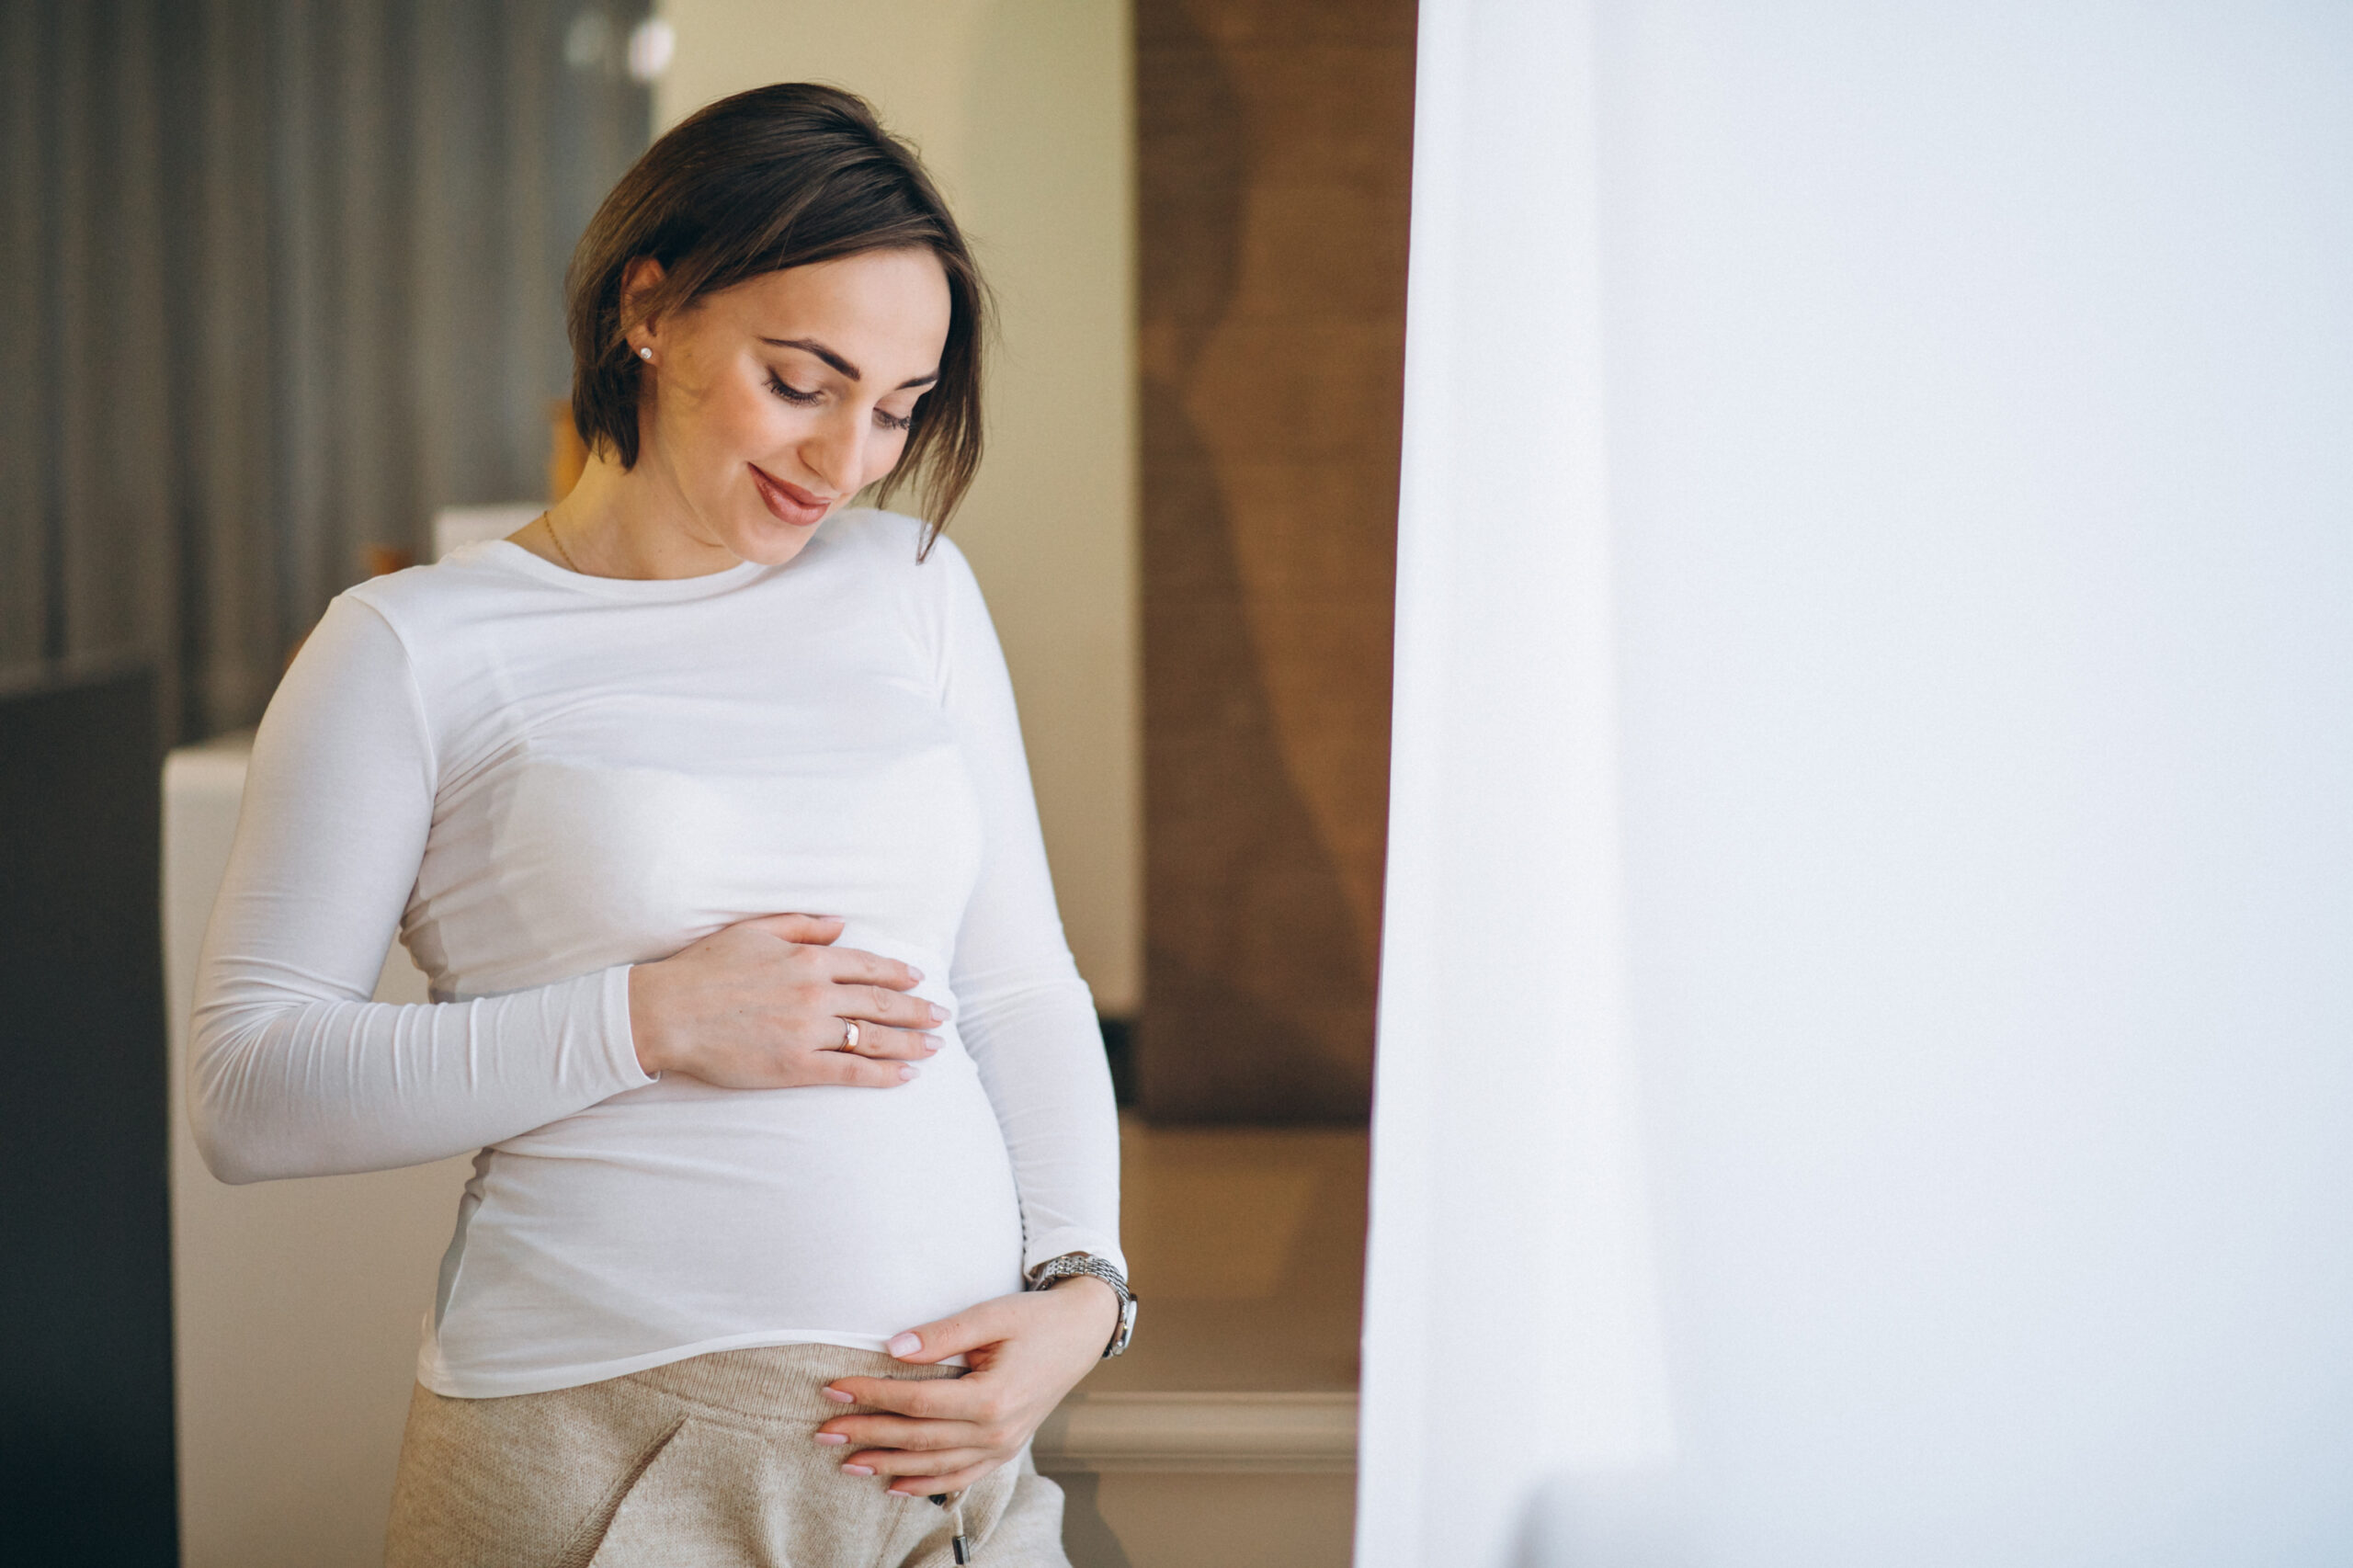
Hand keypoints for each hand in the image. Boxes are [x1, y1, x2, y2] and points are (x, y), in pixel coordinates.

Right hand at [626, 913, 946, 1087]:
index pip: (868, 966)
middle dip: (917, 1010)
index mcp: (808, 959)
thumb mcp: (753, 931)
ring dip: (910, 1043)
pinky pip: (851, 1071)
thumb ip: (802, 926)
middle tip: (942, 1016)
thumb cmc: (703, 969)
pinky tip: (905, 1077)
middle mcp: (816, 993)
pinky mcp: (796, 1066)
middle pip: (881, 1003)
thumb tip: (841, 924)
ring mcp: (808, 1031)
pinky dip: (883, 1074)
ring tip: (934, 1047)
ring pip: (873, 1038)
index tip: (920, 979)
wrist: (666, 1012)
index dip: (899, 973)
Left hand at [813, 1279, 1119, 1493]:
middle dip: (866, 1434)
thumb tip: (893, 1349)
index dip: (871, 1395)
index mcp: (991, 1397)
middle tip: (823, 1430)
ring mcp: (1002, 1446)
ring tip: (847, 1463)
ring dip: (887, 1465)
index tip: (833, 1388)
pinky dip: (925, 1484)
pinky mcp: (1005, 1450)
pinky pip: (959, 1476)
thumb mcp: (990, 1315)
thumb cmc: (1035, 1319)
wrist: (1081, 1332)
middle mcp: (996, 1431)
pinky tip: (895, 1485)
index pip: (915, 1401)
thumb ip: (942, 1335)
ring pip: (933, 1465)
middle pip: (917, 1438)